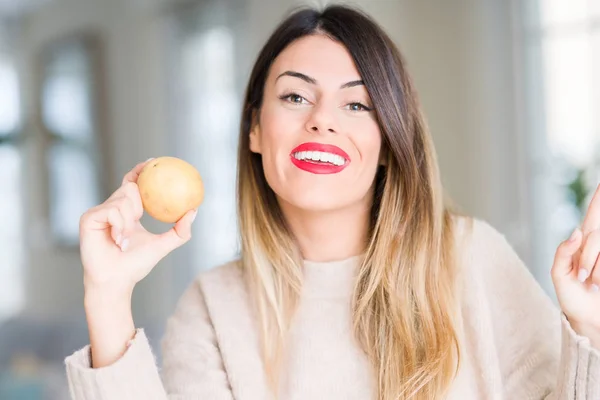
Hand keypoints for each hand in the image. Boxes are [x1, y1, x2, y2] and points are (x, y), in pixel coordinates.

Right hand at [79, 159, 197, 295]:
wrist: (116, 281)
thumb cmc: (136, 265)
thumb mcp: (163, 245)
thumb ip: (180, 231)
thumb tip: (194, 211)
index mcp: (126, 212)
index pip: (133, 184)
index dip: (140, 171)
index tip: (152, 162)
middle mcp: (112, 208)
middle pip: (130, 188)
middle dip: (138, 204)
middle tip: (139, 217)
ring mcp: (99, 212)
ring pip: (124, 199)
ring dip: (129, 222)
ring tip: (124, 241)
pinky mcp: (89, 218)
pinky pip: (112, 210)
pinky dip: (120, 225)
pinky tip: (117, 240)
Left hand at [552, 183, 599, 346]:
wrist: (589, 320)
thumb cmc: (572, 298)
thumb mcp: (558, 275)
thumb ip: (563, 252)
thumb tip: (577, 231)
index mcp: (582, 244)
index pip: (594, 216)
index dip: (599, 198)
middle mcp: (599, 246)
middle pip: (594, 236)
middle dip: (586, 259)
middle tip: (583, 279)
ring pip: (598, 247)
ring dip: (594, 271)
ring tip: (591, 284)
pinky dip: (599, 274)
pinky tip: (598, 285)